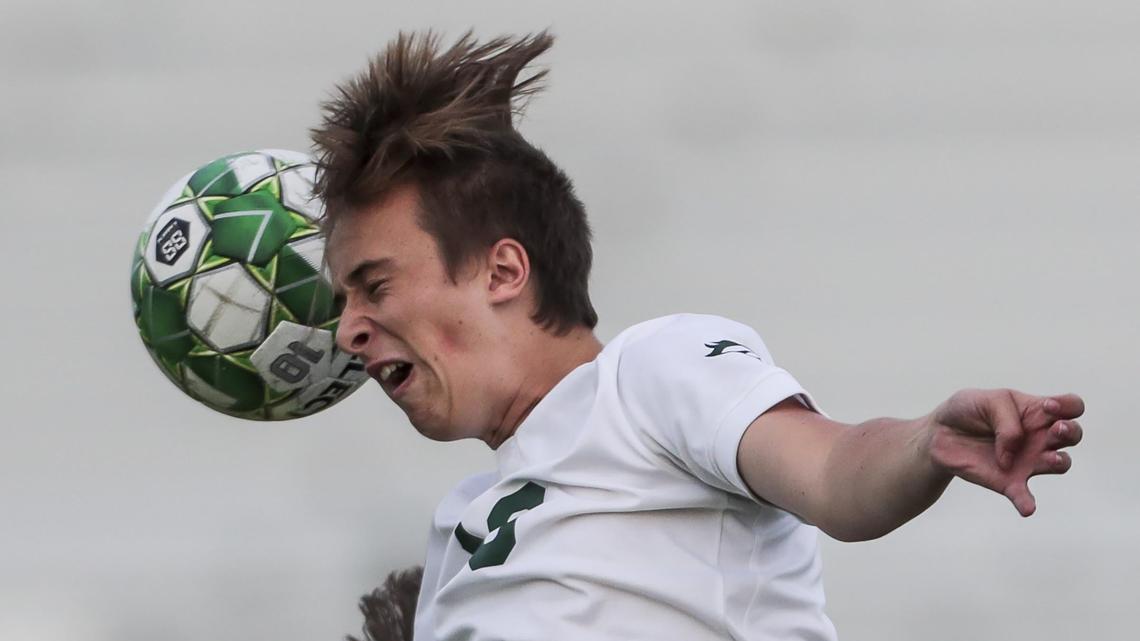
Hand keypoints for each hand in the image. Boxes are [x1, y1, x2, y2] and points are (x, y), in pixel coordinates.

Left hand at [926, 388, 1083, 516]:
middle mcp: (1039, 436)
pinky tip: (1027, 508)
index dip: (1068, 406)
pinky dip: (1027, 502)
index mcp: (1036, 411)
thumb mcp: (986, 401)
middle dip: (1071, 432)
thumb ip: (1006, 421)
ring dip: (1059, 462)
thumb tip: (1013, 452)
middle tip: (1056, 429)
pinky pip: (1024, 496)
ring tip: (1050, 459)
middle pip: (1073, 434)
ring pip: (1059, 463)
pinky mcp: (1009, 481)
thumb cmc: (969, 410)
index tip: (1047, 406)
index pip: (1071, 406)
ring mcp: (1027, 460)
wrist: (940, 432)